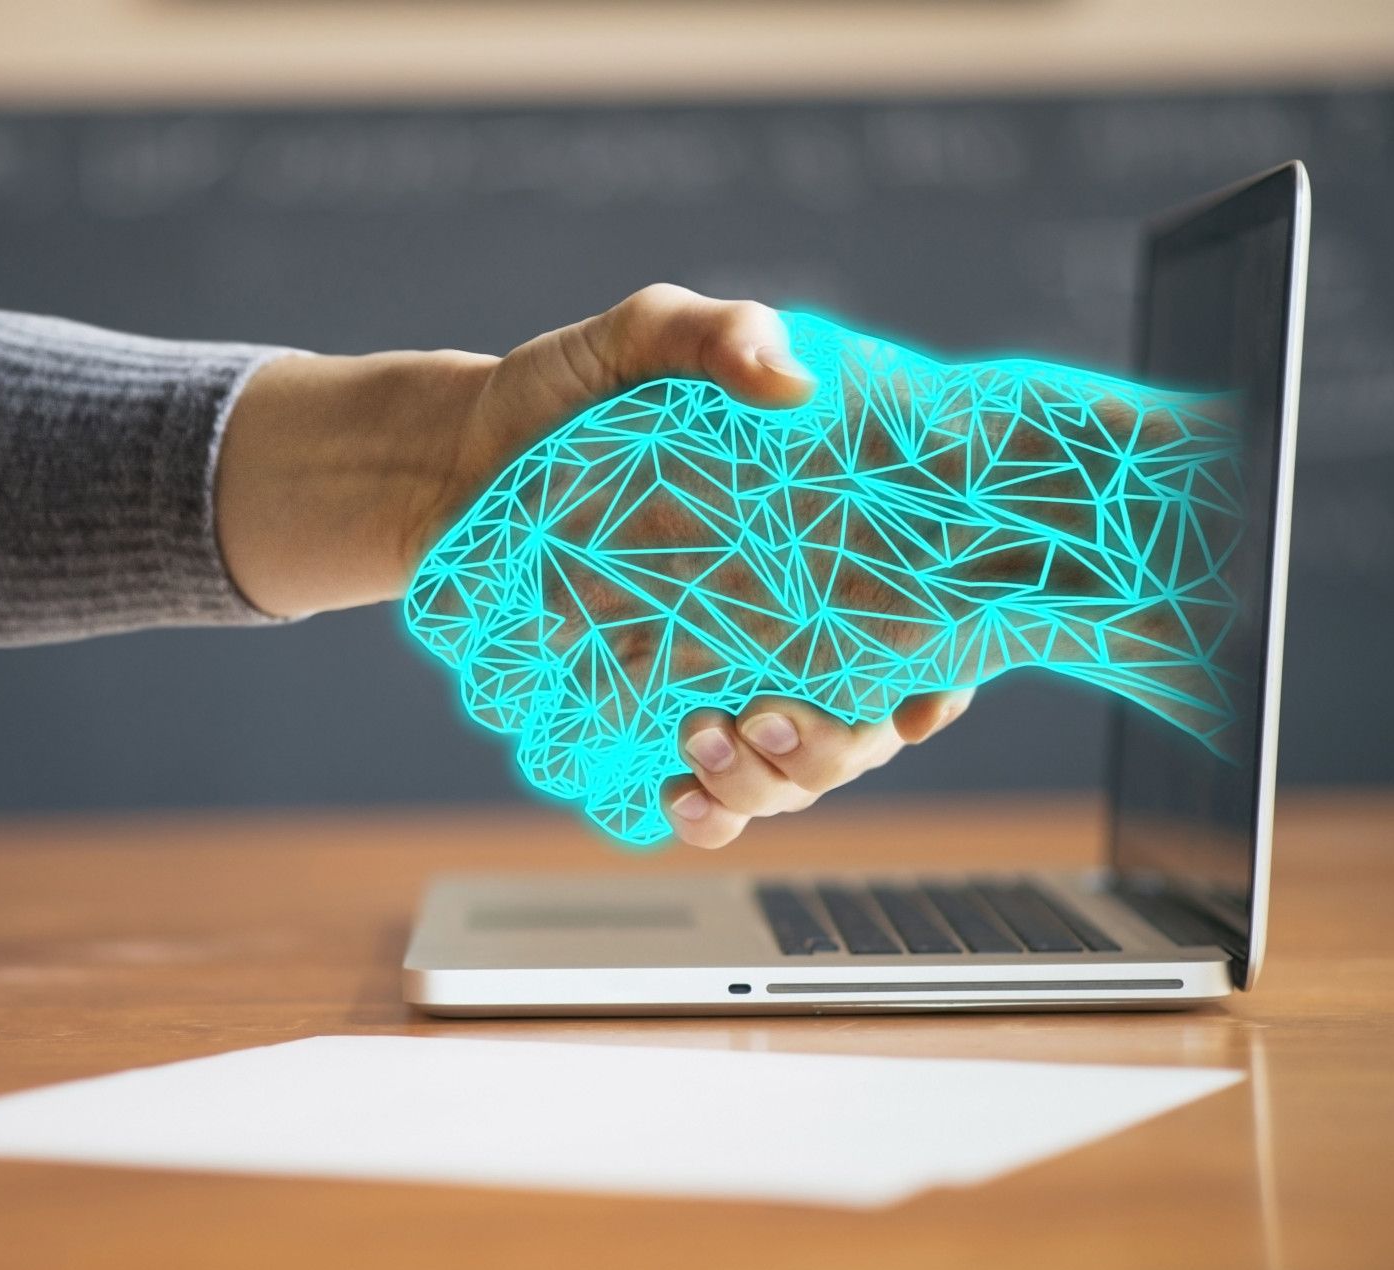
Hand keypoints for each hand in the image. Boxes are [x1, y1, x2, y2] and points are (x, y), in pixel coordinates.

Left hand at [218, 285, 973, 845]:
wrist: (454, 461)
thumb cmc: (562, 393)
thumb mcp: (641, 337)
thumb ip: (717, 334)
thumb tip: (790, 384)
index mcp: (814, 541)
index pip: (913, 625)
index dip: (939, 669)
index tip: (920, 696)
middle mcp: (782, 623)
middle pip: (855, 725)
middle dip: (830, 743)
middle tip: (768, 713)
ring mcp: (720, 678)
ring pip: (785, 775)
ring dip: (762, 780)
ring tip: (703, 739)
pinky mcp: (650, 712)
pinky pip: (703, 791)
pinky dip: (701, 810)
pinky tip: (670, 793)